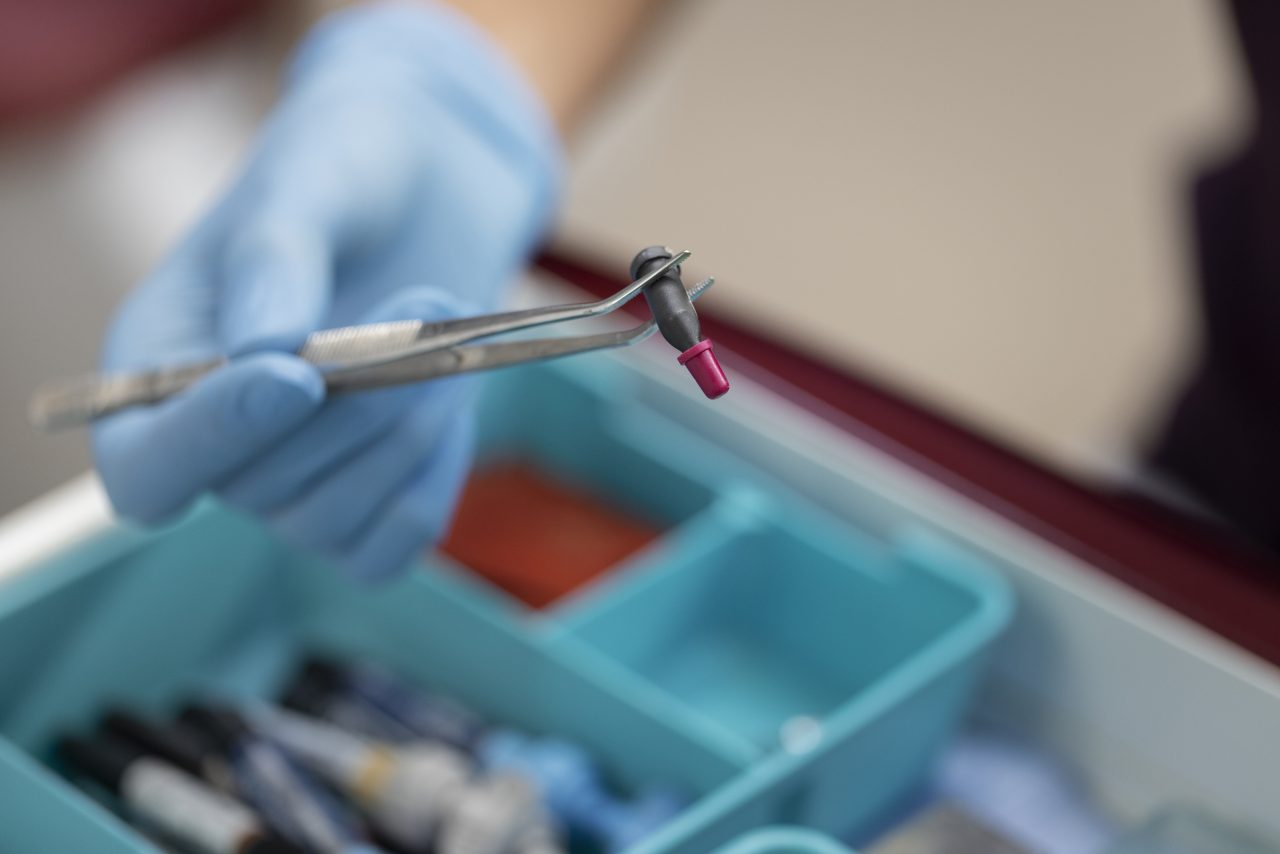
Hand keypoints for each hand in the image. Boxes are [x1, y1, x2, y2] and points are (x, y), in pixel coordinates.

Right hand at [92, 2, 561, 581]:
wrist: (431, 184)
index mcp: (157, 362)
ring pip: (331, 522)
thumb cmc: (346, 169)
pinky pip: (393, 541)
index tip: (295, 378)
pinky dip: (430, 478)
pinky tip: (450, 400)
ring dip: (403, 434)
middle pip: (257, 490)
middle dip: (354, 407)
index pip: (144, 465)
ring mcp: (295, 477)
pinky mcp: (372, 492)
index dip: (209, 440)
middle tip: (426, 299)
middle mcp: (216, 440)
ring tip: (448, 330)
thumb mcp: (306, 181)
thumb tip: (261, 350)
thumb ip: (275, 258)